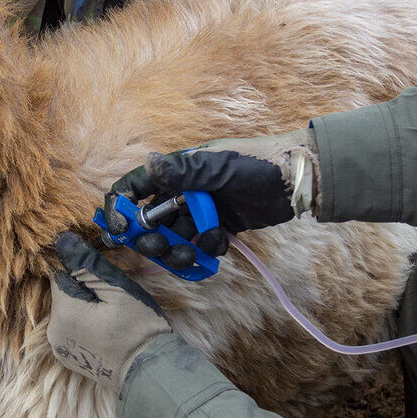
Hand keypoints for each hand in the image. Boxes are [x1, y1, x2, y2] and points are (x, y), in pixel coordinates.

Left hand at [46, 232, 172, 389]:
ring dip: (85, 305)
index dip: (80, 267)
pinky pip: (72, 330)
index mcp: (63, 312)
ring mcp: (61, 349)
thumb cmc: (138, 328)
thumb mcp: (117, 289)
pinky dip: (85, 323)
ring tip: (113, 311)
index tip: (103, 273)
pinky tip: (106, 326)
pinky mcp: (71, 359)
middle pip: (63, 294)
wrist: (151, 372)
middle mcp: (54, 332)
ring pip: (68, 311)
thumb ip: (86, 264)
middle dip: (85, 287)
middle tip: (114, 293)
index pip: (60, 274)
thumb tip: (62, 240)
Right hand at [106, 128, 317, 262]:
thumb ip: (184, 170)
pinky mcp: (219, 226)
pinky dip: (205, 248)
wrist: (296, 180)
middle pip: (152, 220)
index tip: (120, 230)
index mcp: (179, 171)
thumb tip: (149, 163)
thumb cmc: (259, 163)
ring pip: (175, 237)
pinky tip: (221, 241)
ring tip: (192, 254)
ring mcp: (202, 210)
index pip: (137, 187)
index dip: (122, 207)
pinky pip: (200, 244)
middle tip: (159, 248)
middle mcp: (185, 191)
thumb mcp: (220, 166)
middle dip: (151, 237)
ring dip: (178, 250)